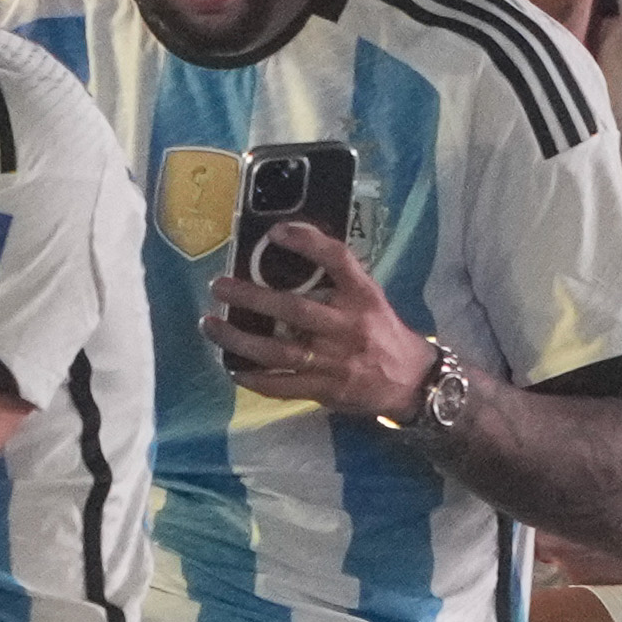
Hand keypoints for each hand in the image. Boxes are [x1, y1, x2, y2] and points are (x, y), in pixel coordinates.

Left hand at [199, 225, 434, 420]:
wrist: (410, 381)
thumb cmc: (382, 332)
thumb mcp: (370, 299)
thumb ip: (337, 283)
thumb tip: (286, 258)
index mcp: (363, 297)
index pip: (338, 260)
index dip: (308, 242)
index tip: (276, 232)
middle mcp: (348, 326)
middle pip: (294, 309)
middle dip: (251, 297)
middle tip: (219, 286)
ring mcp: (334, 361)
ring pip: (279, 351)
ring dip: (239, 339)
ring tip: (210, 325)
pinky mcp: (325, 389)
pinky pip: (283, 386)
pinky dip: (255, 379)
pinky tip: (233, 368)